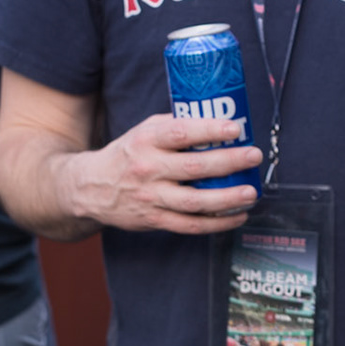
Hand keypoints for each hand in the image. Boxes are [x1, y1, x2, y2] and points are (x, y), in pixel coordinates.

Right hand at [58, 114, 263, 234]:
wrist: (91, 189)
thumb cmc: (127, 155)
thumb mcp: (143, 132)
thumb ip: (175, 126)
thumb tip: (218, 120)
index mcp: (146, 141)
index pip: (180, 133)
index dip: (209, 130)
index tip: (234, 128)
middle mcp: (148, 169)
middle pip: (194, 168)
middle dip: (229, 162)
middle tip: (253, 157)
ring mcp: (151, 197)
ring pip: (195, 201)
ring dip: (227, 198)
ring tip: (251, 192)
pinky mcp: (154, 220)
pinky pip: (190, 225)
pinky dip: (217, 224)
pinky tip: (237, 216)